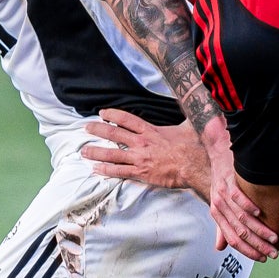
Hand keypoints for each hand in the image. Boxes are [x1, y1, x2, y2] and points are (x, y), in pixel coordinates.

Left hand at [81, 109, 206, 189]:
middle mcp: (141, 143)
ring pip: (112, 154)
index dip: (112, 115)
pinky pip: (119, 171)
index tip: (102, 113)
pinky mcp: (141, 173)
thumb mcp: (189, 126)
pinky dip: (106, 170)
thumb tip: (192, 104)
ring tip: (83, 152)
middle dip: (98, 130)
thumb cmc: (193, 147)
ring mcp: (139, 158)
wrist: (194, 166)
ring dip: (96, 152)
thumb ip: (185, 115)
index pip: (126, 119)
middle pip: (113, 134)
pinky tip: (96, 169)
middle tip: (86, 128)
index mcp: (151, 131)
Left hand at [199, 118, 277, 260]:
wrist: (219, 150)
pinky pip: (239, 197)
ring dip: (259, 230)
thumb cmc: (224, 178)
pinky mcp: (229, 181)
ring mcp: (223, 194)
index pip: (233, 239)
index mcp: (217, 213)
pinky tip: (262, 213)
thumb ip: (221, 227)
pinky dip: (250, 206)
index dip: (247, 251)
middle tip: (273, 253)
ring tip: (274, 237)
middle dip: (257, 245)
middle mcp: (219, 206)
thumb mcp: (219, 203)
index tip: (262, 258)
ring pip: (241, 218)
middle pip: (239, 232)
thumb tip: (219, 248)